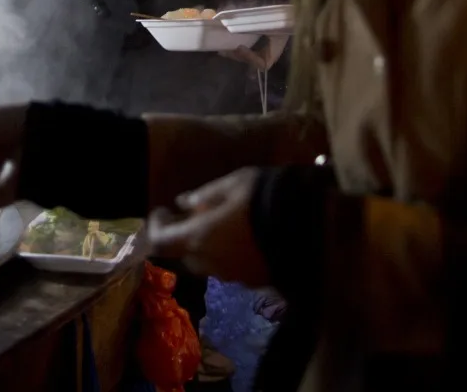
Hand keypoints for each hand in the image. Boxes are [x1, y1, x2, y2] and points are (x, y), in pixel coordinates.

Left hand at [148, 167, 270, 286]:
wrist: (311, 228)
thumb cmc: (264, 198)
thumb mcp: (234, 184)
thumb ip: (206, 195)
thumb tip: (183, 202)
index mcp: (199, 237)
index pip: (161, 241)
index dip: (156, 226)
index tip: (162, 210)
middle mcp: (211, 262)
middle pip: (185, 254)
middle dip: (184, 236)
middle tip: (192, 217)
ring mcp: (233, 276)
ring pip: (209, 264)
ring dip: (207, 247)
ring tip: (221, 227)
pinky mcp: (254, 282)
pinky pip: (232, 270)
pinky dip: (230, 256)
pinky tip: (245, 239)